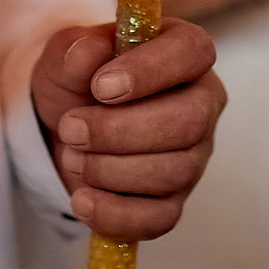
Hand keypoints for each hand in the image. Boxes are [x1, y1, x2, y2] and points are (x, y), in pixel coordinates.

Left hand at [32, 18, 227, 240]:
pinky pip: (159, 219)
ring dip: (109, 169)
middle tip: (71, 129)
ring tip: (72, 156)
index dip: (150, 70)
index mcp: (184, 53)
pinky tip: (81, 198)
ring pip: (174, 172)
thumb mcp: (66, 56)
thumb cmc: (80, 81)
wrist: (67, 127)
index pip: (192, 52)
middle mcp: (202, 103)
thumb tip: (87, 54)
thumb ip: (75, 50)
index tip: (101, 86)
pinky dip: (114, 213)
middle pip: (189, 122)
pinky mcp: (174, 201)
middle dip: (120, 131)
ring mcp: (193, 156)